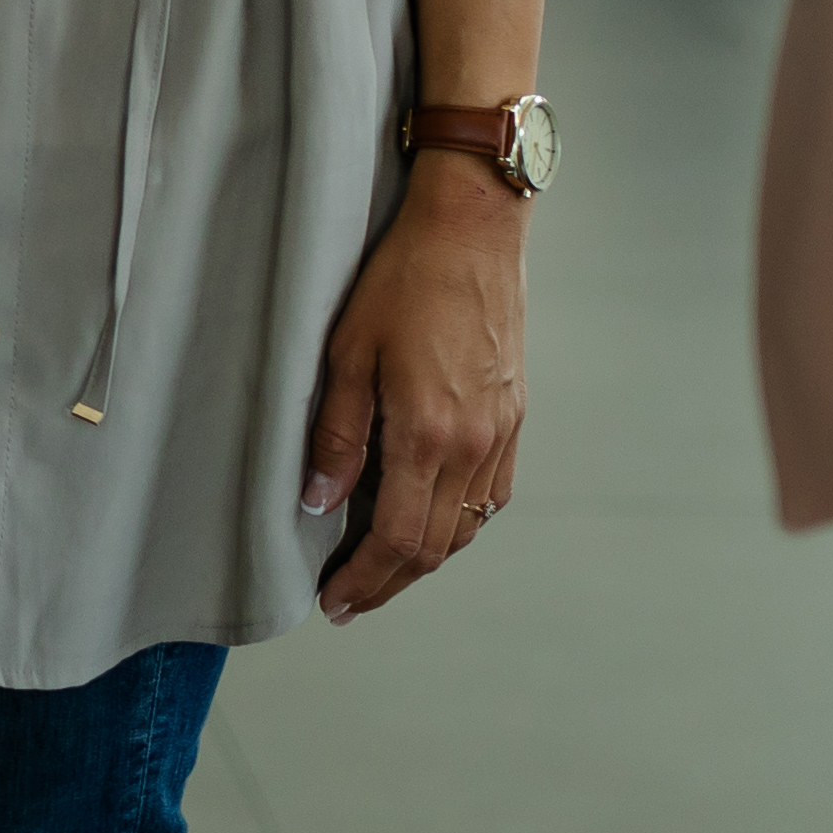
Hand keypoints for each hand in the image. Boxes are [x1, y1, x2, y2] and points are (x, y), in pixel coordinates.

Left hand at [301, 170, 525, 619]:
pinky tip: (430, 518)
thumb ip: (336, 434)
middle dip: (389, 583)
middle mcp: (473, 445)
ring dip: (424, 558)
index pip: (397, 539)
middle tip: (349, 599)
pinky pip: (490, 495)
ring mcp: (500, 434)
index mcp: (428, 434)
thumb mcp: (347, 352)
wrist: (473, 231)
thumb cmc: (404, 280)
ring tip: (381, 568)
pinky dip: (458, 523)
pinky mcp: (514, 417)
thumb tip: (318, 501)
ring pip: (466, 527)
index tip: (335, 601)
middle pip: (434, 547)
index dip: (365, 581)